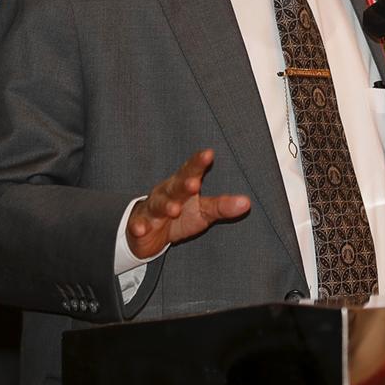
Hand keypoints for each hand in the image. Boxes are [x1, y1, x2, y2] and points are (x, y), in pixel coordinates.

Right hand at [127, 149, 249, 258]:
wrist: (147, 230)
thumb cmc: (180, 214)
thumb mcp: (203, 212)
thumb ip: (222, 206)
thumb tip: (246, 203)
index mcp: (182, 184)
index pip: (192, 170)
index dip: (199, 162)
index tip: (209, 153)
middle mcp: (166, 192)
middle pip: (175, 185)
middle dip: (183, 183)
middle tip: (194, 183)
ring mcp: (152, 208)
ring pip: (157, 204)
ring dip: (165, 206)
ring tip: (174, 209)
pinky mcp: (139, 224)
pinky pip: (138, 225)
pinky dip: (138, 226)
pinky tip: (140, 229)